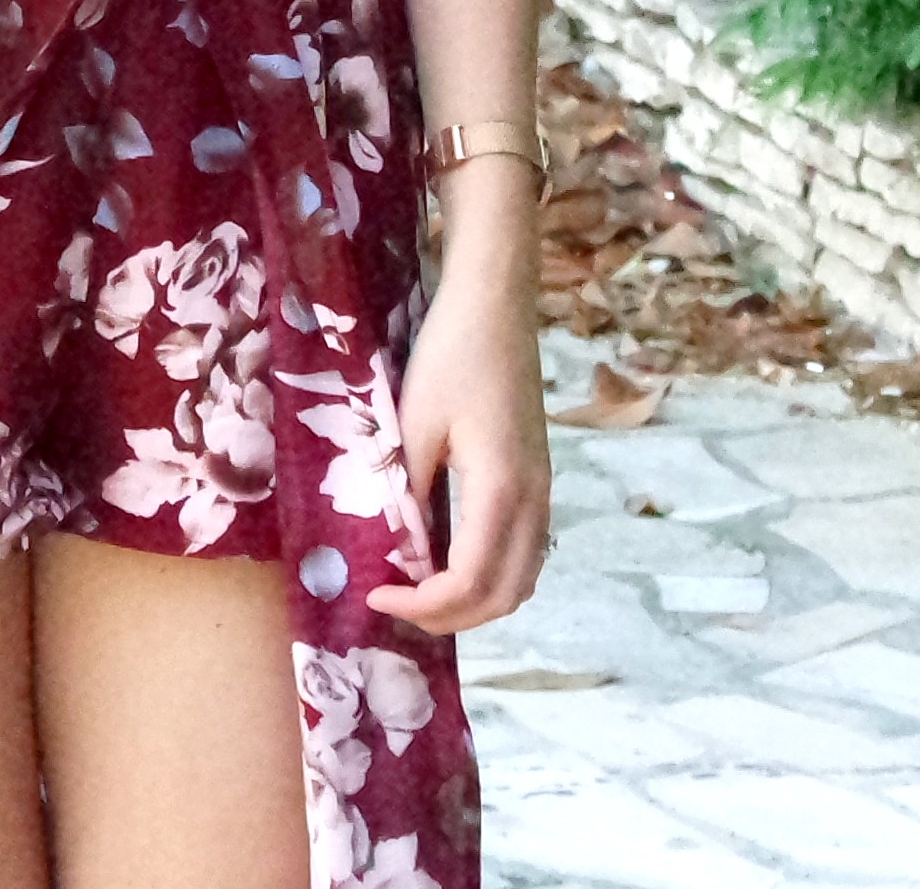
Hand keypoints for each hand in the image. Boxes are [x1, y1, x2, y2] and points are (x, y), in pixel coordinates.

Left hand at [364, 281, 550, 635]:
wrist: (495, 303)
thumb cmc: (451, 354)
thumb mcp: (414, 423)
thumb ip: (406, 491)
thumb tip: (392, 548)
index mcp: (501, 491)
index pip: (469, 582)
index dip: (422, 605)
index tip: (377, 595)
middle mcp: (533, 501)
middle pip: (504, 596)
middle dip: (449, 616)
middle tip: (396, 603)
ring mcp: (542, 489)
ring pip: (521, 578)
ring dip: (474, 600)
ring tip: (420, 588)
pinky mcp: (538, 476)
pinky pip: (525, 550)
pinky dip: (491, 573)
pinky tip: (449, 557)